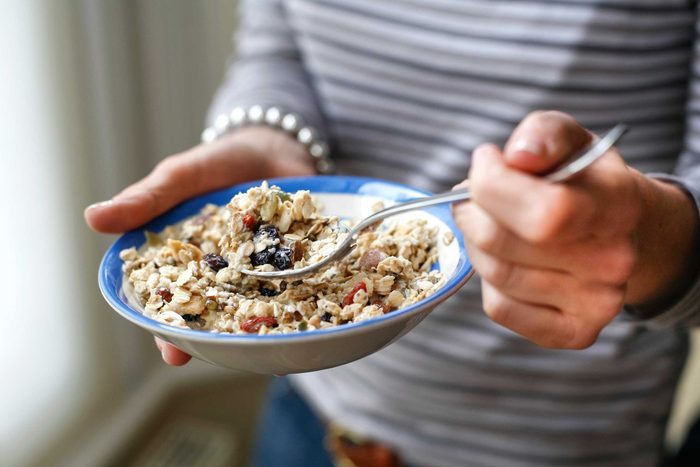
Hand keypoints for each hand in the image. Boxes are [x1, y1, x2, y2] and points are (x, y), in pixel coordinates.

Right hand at [85, 127, 314, 364]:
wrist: (274, 145)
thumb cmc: (218, 163)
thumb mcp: (181, 177)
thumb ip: (147, 200)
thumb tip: (92, 217)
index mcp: (190, 261)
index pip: (175, 302)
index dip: (171, 329)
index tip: (172, 352)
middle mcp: (227, 274)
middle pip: (218, 315)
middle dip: (219, 338)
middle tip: (224, 357)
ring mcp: (265, 270)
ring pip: (260, 308)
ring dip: (262, 328)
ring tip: (268, 350)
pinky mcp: (298, 261)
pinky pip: (301, 286)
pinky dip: (304, 301)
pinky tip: (306, 321)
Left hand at [454, 111, 699, 348]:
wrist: (622, 231)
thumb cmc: (583, 181)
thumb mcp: (570, 140)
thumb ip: (544, 134)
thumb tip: (518, 156)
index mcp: (617, 206)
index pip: (543, 212)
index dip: (492, 184)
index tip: (484, 162)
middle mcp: (612, 262)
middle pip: (501, 242)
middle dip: (471, 211)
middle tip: (472, 197)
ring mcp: (596, 305)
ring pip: (495, 274)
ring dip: (476, 243)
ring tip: (490, 223)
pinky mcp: (573, 333)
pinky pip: (500, 307)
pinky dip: (487, 281)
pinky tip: (504, 258)